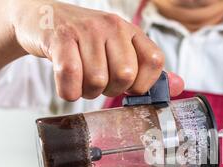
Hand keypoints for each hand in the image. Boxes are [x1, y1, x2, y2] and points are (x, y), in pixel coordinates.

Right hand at [9, 0, 183, 100]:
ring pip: (97, 81)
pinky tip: (66, 83)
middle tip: (99, 82)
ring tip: (81, 78)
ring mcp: (85, 31)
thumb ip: (149, 71)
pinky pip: (70, 79)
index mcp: (131, 31)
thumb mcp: (121, 51)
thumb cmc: (86, 43)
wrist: (43, 19)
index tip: (129, 86)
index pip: (154, 60)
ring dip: (87, 91)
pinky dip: (68, 91)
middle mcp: (112, 27)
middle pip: (125, 75)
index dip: (144, 83)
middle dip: (111, 90)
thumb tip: (179, 85)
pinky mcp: (60, 39)